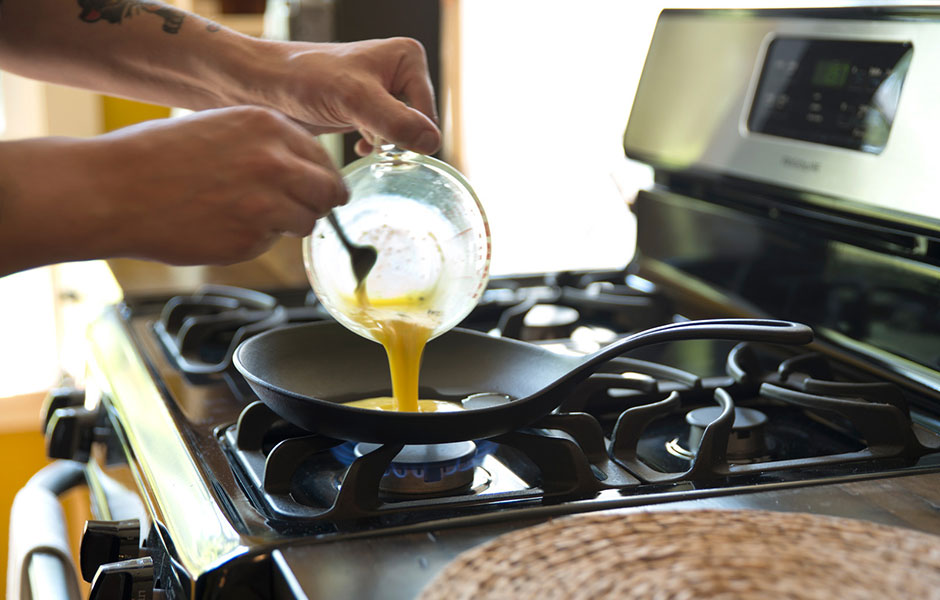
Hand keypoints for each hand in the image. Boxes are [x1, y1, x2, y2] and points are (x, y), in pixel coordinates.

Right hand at [0, 106, 345, 274]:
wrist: (114, 190)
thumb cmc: (157, 157)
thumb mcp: (219, 126)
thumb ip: (265, 142)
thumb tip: (302, 165)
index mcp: (268, 126)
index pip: (322, 157)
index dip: (322, 176)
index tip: (322, 188)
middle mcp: (275, 162)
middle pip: (328, 191)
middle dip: (320, 203)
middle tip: (307, 211)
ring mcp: (267, 203)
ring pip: (308, 221)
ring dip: (288, 224)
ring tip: (247, 216)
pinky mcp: (252, 238)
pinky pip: (271, 243)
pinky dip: (254, 241)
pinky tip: (220, 227)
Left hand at [256, 37, 441, 156]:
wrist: (263, 84)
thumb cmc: (303, 79)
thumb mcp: (354, 99)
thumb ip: (395, 121)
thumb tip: (432, 143)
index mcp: (408, 58)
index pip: (428, 114)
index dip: (407, 133)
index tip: (377, 138)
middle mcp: (400, 72)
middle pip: (417, 124)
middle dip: (395, 139)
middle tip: (366, 138)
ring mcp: (383, 91)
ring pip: (401, 132)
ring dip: (382, 145)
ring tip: (359, 140)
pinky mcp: (366, 108)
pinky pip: (385, 136)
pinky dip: (373, 146)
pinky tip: (357, 145)